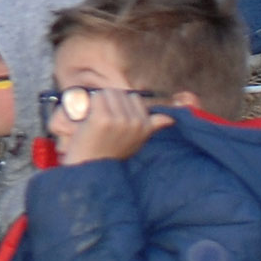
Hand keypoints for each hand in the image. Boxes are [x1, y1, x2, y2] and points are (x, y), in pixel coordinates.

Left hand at [52, 84, 166, 163]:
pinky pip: (96, 96)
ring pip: (108, 92)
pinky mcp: (102, 118)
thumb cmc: (111, 151)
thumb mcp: (137, 140)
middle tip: (105, 124)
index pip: (135, 98)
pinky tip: (90, 119)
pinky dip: (89, 104)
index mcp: (146, 126)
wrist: (91, 168)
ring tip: (98, 122)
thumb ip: (152, 126)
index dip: (122, 107)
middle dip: (111, 103)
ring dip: (100, 102)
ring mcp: (120, 120)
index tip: (116, 123)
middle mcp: (136, 122)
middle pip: (121, 93)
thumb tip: (171, 119)